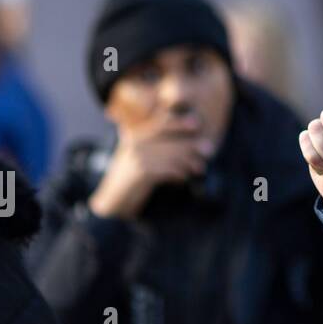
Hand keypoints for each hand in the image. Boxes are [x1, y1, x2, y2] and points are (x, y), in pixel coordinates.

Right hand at [87, 135, 214, 219]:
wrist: (113, 201)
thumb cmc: (131, 179)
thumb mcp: (141, 157)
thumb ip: (158, 145)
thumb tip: (189, 138)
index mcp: (136, 134)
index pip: (161, 123)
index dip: (179, 122)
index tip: (196, 124)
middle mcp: (135, 141)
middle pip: (170, 138)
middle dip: (190, 143)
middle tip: (209, 150)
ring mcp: (136, 156)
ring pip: (171, 154)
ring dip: (189, 161)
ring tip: (200, 168)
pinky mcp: (140, 172)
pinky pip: (167, 169)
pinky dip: (179, 173)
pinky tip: (184, 178)